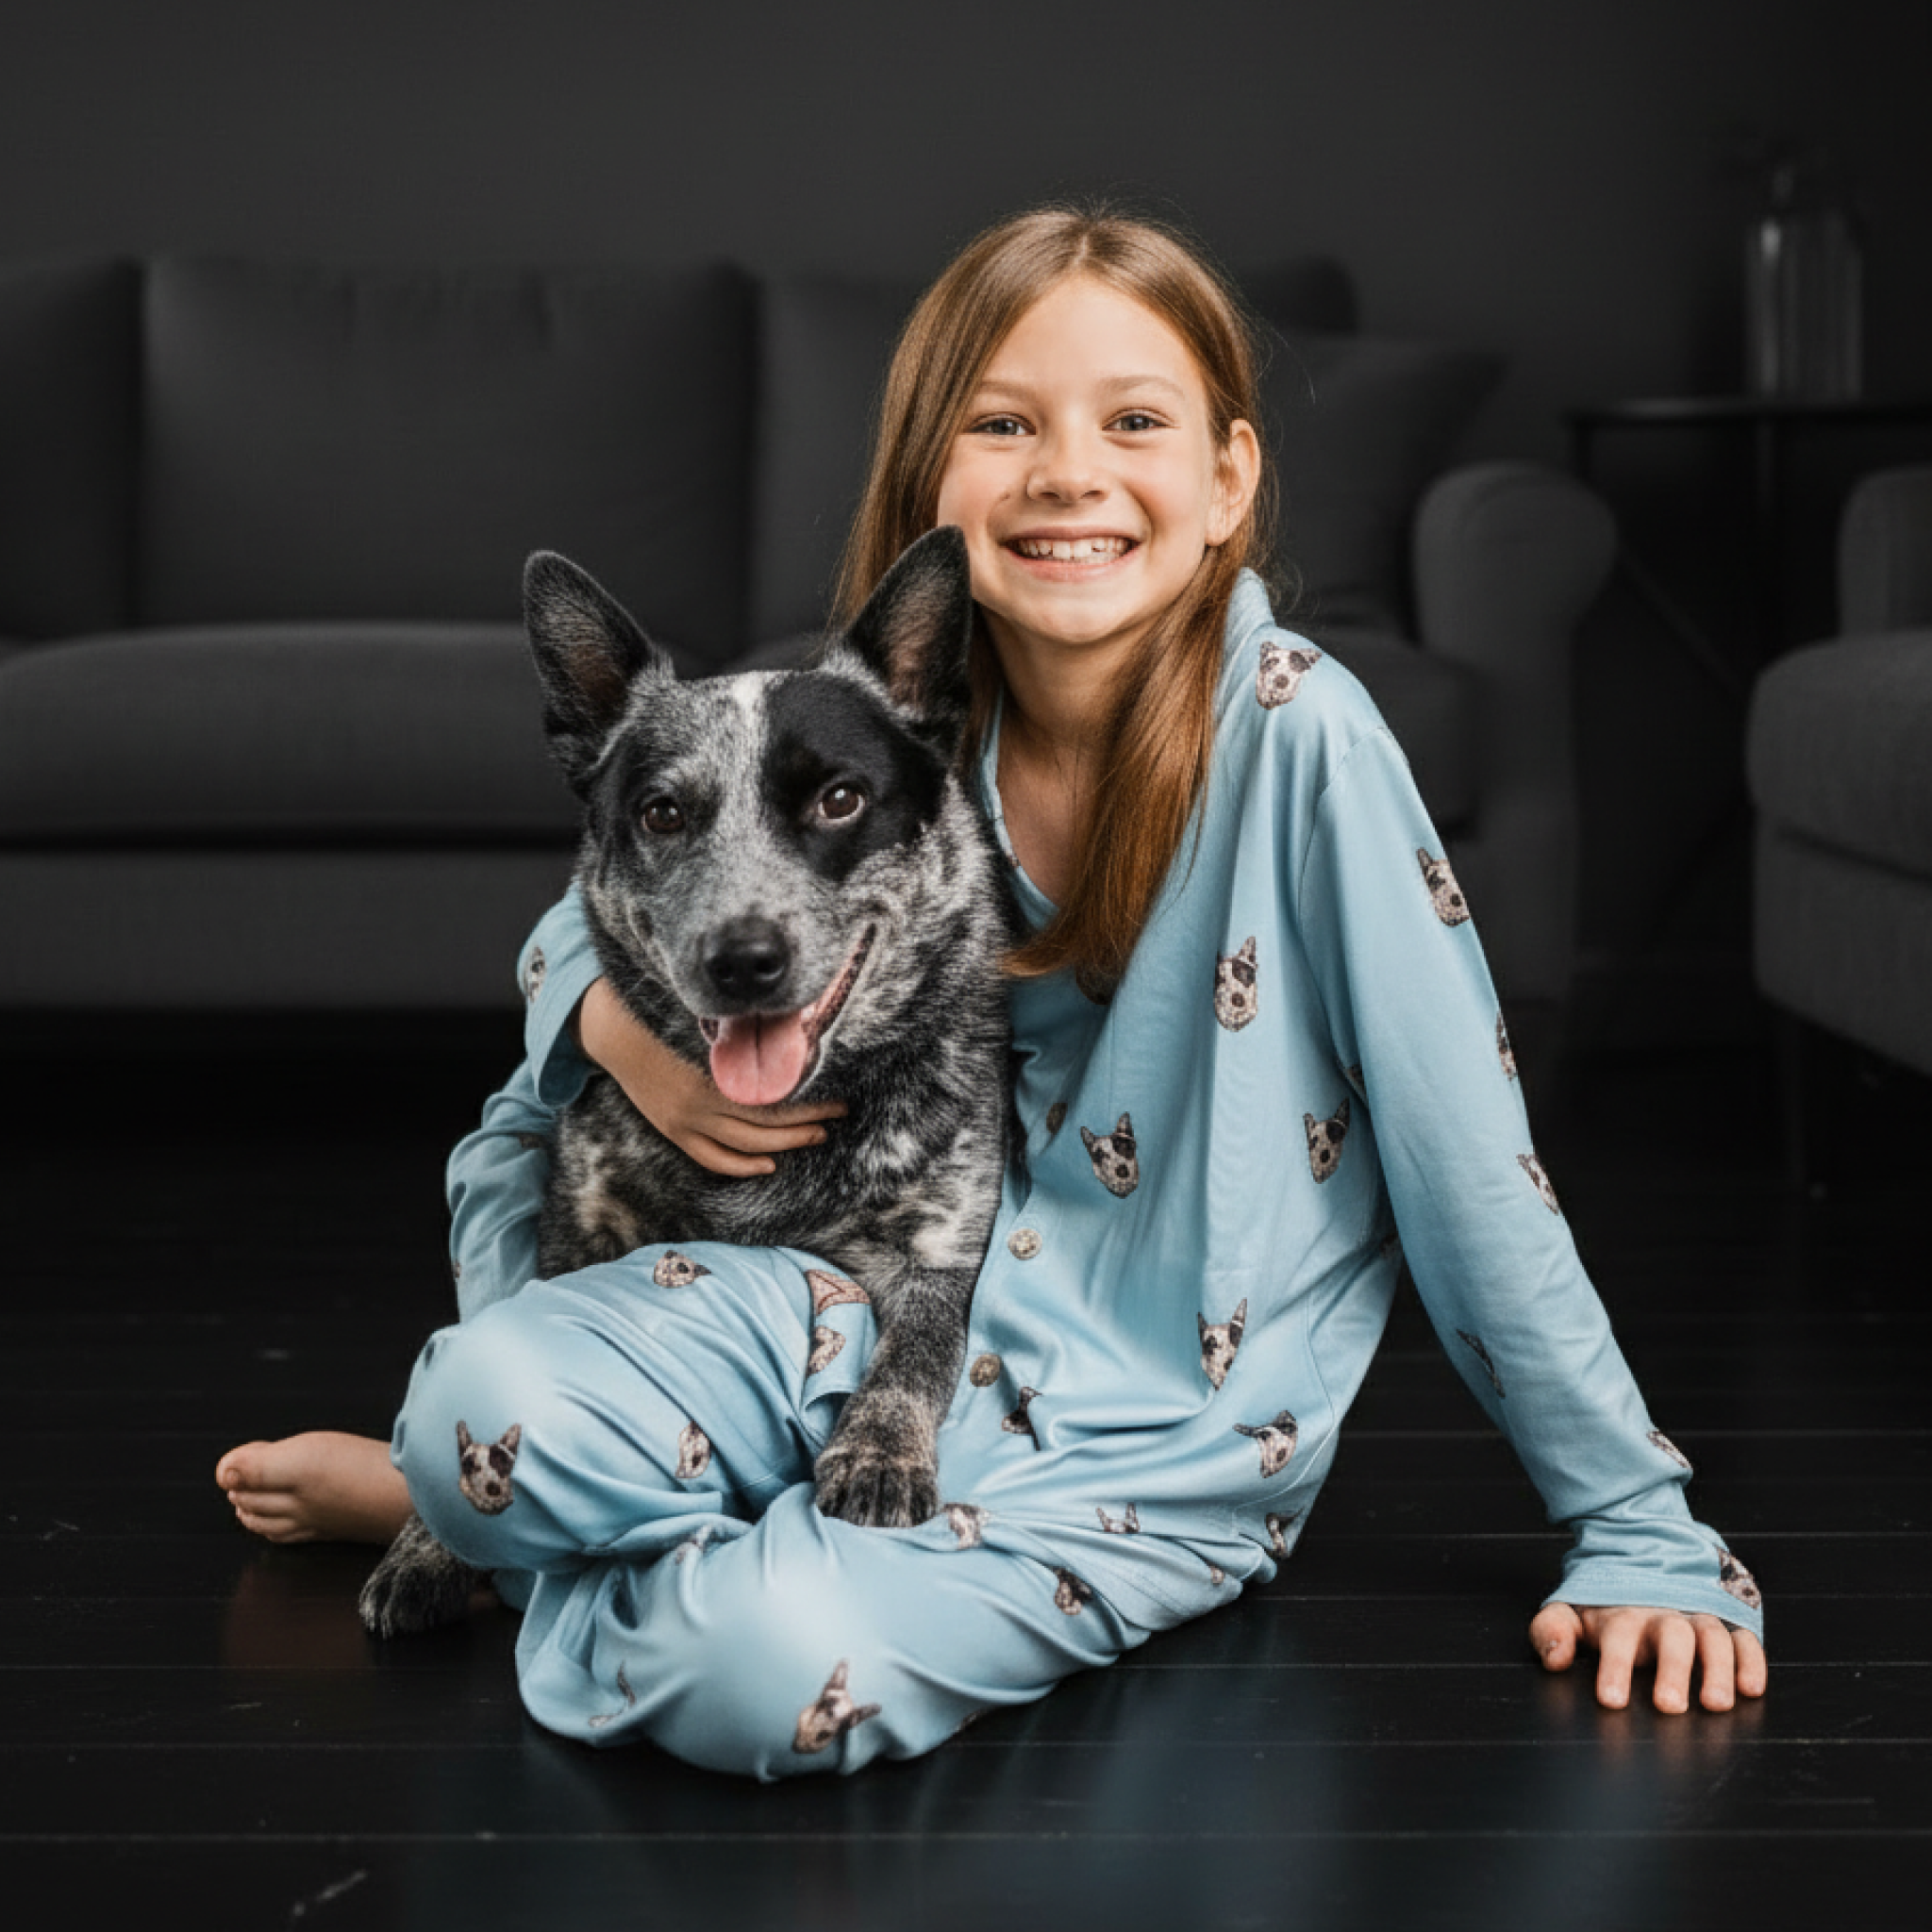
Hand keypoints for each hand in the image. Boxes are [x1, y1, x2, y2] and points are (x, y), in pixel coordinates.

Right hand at [575, 977, 844, 1177]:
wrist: (617, 1031)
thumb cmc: (668, 1016)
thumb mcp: (709, 1022)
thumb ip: (745, 1038)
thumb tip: (793, 1043)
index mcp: (717, 1071)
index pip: (776, 1098)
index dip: (811, 1102)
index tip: (839, 1096)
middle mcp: (703, 1101)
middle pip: (767, 1125)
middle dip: (809, 1122)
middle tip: (838, 1114)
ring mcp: (687, 1120)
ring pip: (745, 1145)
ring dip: (785, 1144)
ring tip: (816, 1135)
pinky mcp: (675, 1130)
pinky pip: (712, 1159)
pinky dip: (742, 1166)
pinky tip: (769, 1164)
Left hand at [1530, 1602, 1767, 1712]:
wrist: (1644, 1555)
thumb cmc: (1607, 1602)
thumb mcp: (1571, 1611)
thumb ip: (1552, 1631)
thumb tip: (1554, 1659)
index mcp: (1624, 1614)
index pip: (1618, 1637)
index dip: (1615, 1667)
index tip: (1612, 1700)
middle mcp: (1665, 1614)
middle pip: (1672, 1637)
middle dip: (1672, 1671)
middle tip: (1668, 1706)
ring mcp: (1699, 1616)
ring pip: (1713, 1637)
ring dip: (1717, 1669)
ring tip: (1715, 1704)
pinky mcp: (1729, 1622)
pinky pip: (1744, 1638)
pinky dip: (1751, 1660)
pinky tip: (1750, 1688)